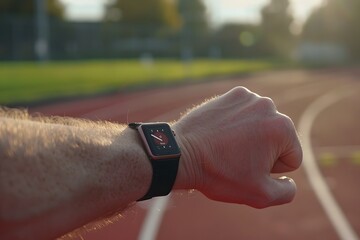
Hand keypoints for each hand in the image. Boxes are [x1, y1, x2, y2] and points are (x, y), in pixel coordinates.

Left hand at [173, 87, 301, 207]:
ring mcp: (248, 97)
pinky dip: (237, 123)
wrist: (182, 153)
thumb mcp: (260, 195)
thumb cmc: (219, 174)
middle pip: (277, 140)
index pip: (292, 158)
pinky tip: (221, 132)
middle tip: (236, 158)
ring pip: (261, 126)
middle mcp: (269, 106)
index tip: (247, 168)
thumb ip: (286, 191)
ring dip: (250, 137)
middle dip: (262, 152)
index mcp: (282, 128)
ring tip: (227, 146)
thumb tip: (289, 180)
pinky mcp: (231, 94)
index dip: (271, 170)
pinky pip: (244, 114)